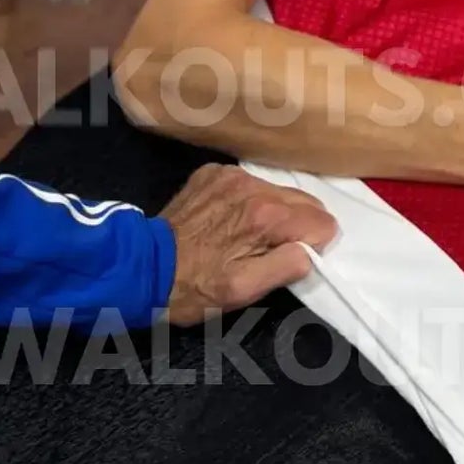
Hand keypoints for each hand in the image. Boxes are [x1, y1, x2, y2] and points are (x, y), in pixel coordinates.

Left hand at [161, 163, 337, 324]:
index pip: (323, 222)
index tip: (288, 260)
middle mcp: (254, 186)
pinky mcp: (213, 173)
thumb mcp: (244, 291)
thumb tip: (310, 250)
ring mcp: (231, 175)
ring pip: (279, 192)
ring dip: (273, 214)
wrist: (140, 267)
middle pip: (305, 202)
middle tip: (268, 251)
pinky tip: (227, 221)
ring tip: (244, 236)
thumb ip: (286, 266)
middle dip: (296, 228)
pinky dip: (248, 202)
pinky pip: (251, 184)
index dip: (312, 246)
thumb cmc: (194, 287)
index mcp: (266, 216)